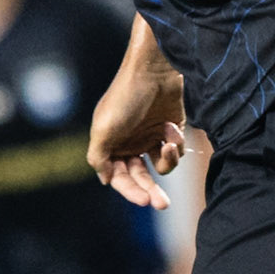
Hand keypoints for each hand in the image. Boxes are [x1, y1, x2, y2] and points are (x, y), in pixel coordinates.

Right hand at [88, 54, 185, 210]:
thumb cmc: (126, 97)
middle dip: (150, 190)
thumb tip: (104, 179)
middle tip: (162, 204)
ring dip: (166, 162)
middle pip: (140, 177)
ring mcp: (150, 137)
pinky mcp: (170, 130)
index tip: (143, 200)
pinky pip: (174, 151)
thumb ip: (99, 157)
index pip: (118, 177)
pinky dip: (175, 144)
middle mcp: (130, 143)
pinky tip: (171, 128)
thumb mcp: (104, 128)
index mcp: (110, 144)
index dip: (130, 190)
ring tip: (168, 146)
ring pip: (160, 167)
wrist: (155, 69)